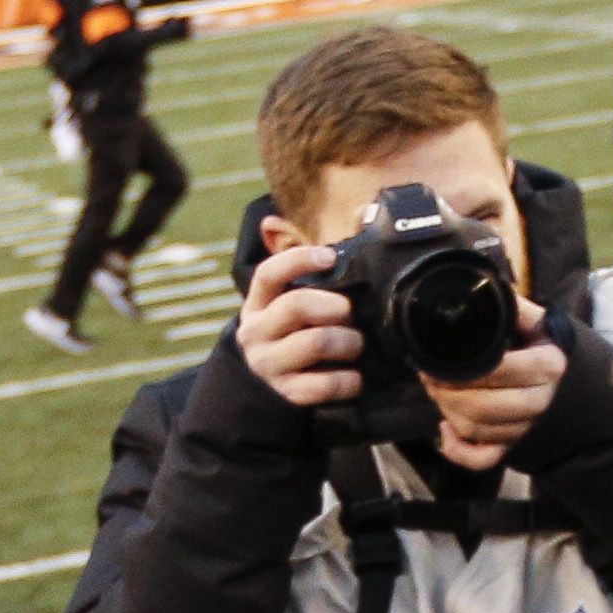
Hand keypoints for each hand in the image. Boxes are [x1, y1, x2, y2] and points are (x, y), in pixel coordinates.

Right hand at [233, 216, 363, 407]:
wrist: (265, 390)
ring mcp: (269, 365)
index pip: (269, 274)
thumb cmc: (289, 336)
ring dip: (347, 342)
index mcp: (257, 304)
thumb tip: (327, 219)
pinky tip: (354, 377)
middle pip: (297, 306)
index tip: (328, 256)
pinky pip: (324, 385)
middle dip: (334, 307)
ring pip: (315, 343)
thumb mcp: (284, 306)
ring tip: (355, 345)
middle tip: (349, 313)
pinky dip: (347, 380)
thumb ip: (305, 275)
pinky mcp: (286, 394)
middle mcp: (256, 333)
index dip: (298, 260)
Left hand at [421, 301, 566, 471]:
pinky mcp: (515, 446)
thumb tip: (482, 291)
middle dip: (446, 392)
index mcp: (547, 366)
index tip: (436, 359)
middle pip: (481, 406)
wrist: (572, 384)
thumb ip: (514, 308)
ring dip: (447, 412)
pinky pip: (483, 459)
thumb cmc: (546, 348)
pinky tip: (445, 431)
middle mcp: (540, 401)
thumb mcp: (539, 322)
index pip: (495, 370)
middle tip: (429, 376)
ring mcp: (527, 428)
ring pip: (477, 430)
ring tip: (436, 391)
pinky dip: (458, 451)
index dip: (459, 368)